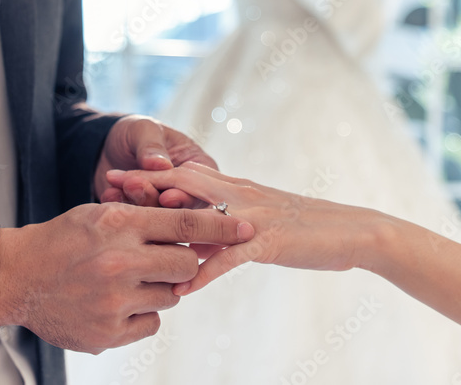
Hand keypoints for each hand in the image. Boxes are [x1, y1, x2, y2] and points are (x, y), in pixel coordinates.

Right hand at [0, 202, 253, 352]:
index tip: (248, 227)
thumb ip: (144, 218)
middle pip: (186, 263)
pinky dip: (142, 314)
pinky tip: (116, 302)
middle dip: (183, 260)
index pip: (184, 222)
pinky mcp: (109, 333)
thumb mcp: (101, 213)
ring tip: (127, 280)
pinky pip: (152, 323)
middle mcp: (119, 262)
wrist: (17, 277)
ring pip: (171, 295)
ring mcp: (114, 301)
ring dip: (159, 287)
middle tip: (162, 258)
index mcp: (119, 225)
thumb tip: (193, 221)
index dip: (221, 225)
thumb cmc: (63, 239)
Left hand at [95, 115, 217, 208]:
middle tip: (132, 185)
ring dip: (138, 203)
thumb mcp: (143, 130)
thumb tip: (161, 164)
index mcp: (201, 166)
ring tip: (118, 185)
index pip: (200, 186)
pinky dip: (123, 208)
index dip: (185, 194)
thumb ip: (152, 146)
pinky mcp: (145, 218)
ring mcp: (166, 208)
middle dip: (155, 199)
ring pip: (159, 219)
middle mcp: (188, 191)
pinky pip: (137, 221)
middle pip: (182, 208)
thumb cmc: (135, 133)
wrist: (107, 147)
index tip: (165, 196)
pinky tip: (110, 194)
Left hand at [106, 164, 370, 294]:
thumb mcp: (255, 223)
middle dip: (145, 185)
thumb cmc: (303, 228)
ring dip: (168, 220)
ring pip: (203, 213)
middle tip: (108, 188)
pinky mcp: (270, 241)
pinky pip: (231, 257)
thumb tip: (190, 240)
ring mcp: (253, 216)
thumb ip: (222, 227)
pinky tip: (184, 287)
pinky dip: (206, 271)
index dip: (149, 174)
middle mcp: (240, 194)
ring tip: (134, 230)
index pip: (186, 174)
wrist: (351, 231)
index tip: (114, 176)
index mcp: (236, 187)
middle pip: (185, 183)